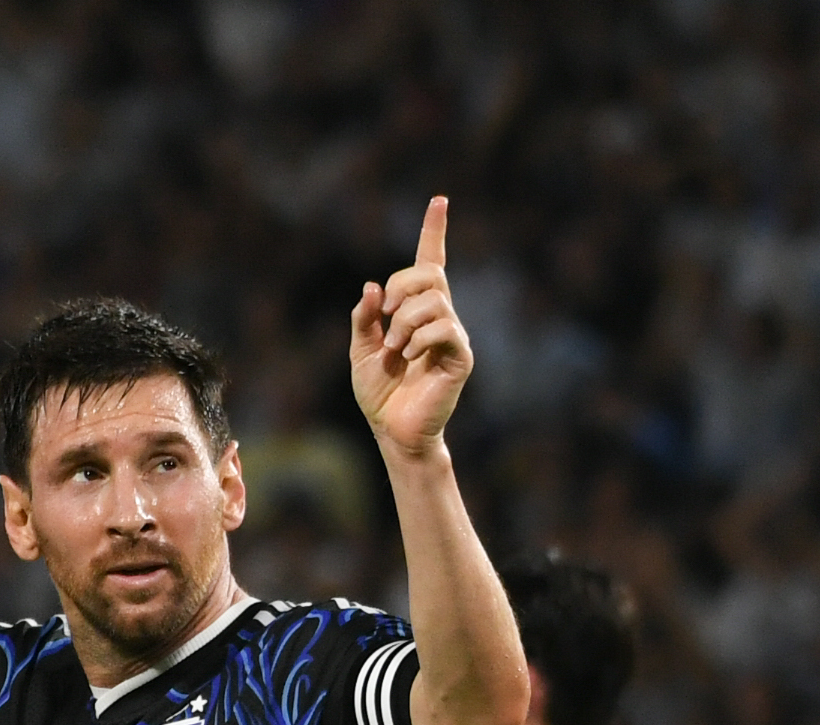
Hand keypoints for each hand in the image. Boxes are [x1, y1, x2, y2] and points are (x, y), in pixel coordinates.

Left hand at [351, 197, 471, 459]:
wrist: (391, 430)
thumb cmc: (379, 392)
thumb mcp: (359, 349)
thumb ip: (365, 318)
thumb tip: (373, 286)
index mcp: (416, 310)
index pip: (430, 262)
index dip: (434, 231)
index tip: (439, 200)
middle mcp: (440, 317)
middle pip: (429, 274)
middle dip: (401, 285)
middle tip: (384, 314)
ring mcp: (452, 335)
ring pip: (435, 300)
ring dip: (404, 320)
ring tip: (394, 348)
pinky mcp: (460, 357)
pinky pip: (444, 328)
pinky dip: (419, 337)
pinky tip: (409, 356)